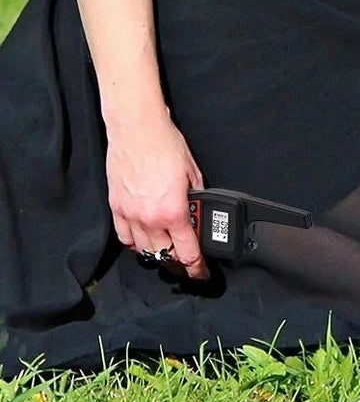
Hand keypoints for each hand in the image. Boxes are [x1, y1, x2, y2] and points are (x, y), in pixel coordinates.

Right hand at [105, 111, 209, 280]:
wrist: (137, 129)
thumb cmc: (165, 144)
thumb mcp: (193, 171)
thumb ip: (196, 195)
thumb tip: (199, 207)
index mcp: (173, 211)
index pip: (187, 251)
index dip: (196, 266)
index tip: (201, 272)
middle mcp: (149, 218)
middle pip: (164, 255)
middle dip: (178, 263)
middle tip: (187, 264)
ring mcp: (130, 215)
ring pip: (142, 250)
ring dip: (157, 254)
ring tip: (167, 253)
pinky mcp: (116, 207)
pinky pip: (124, 237)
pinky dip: (134, 243)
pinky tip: (143, 241)